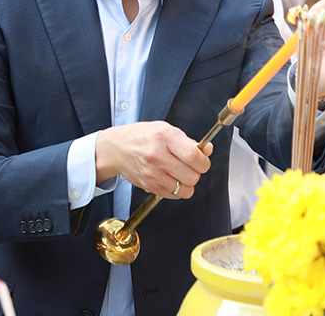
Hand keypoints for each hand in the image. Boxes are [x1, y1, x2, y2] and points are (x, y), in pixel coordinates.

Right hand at [95, 121, 213, 199]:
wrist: (117, 148)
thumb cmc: (141, 136)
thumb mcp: (165, 129)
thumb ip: (188, 141)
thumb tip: (207, 150)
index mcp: (165, 137)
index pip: (194, 156)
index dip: (203, 161)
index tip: (202, 160)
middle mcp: (158, 156)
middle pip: (192, 176)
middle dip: (196, 173)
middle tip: (191, 166)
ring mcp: (152, 173)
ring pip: (184, 190)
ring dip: (186, 183)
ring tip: (180, 173)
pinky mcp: (149, 186)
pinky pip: (173, 196)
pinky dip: (176, 190)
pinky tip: (171, 178)